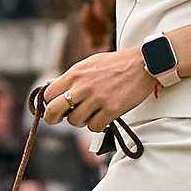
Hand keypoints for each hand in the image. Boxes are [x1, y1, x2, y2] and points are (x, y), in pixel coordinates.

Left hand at [36, 48, 154, 134]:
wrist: (142, 63)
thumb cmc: (115, 64)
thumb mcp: (89, 64)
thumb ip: (71, 77)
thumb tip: (50, 87)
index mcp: (75, 74)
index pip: (48, 94)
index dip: (49, 103)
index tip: (54, 107)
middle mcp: (83, 86)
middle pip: (54, 110)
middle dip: (53, 119)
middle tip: (59, 120)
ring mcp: (97, 99)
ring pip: (75, 121)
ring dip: (81, 121)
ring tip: (90, 113)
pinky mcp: (112, 109)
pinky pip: (94, 127)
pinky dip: (97, 125)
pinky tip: (103, 117)